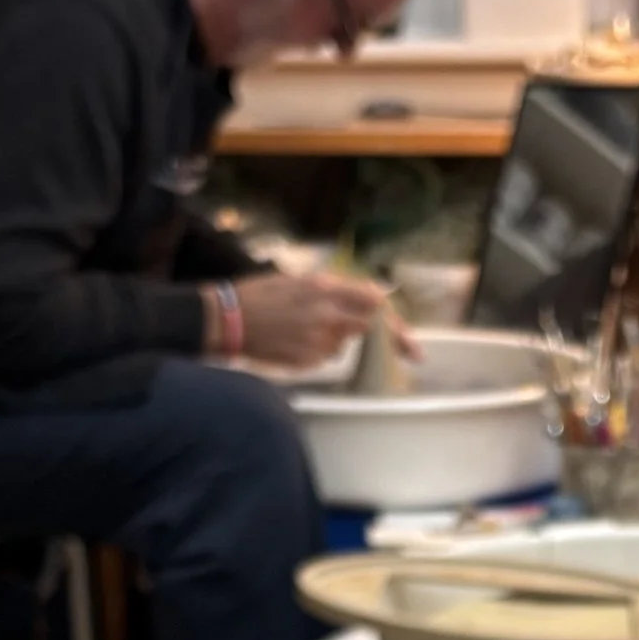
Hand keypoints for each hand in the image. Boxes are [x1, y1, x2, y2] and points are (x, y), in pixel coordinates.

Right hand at [214, 272, 416, 372]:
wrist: (227, 318)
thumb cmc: (260, 294)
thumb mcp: (299, 279)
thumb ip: (334, 290)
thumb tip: (369, 300)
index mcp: (325, 287)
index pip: (375, 302)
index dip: (395, 322)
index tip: (410, 340)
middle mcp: (326, 313)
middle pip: (371, 328)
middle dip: (393, 341)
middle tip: (411, 354)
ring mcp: (317, 340)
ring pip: (343, 344)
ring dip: (337, 339)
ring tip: (304, 329)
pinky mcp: (306, 360)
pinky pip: (324, 357)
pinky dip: (317, 351)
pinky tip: (293, 340)